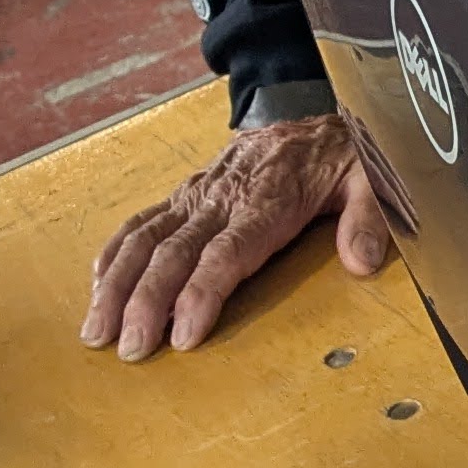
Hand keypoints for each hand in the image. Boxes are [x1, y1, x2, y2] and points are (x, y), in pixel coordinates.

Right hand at [81, 114, 393, 355]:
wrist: (310, 118)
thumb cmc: (337, 158)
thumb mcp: (371, 179)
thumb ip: (369, 219)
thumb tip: (362, 261)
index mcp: (268, 199)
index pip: (228, 251)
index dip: (202, 292)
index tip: (183, 333)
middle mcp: (222, 198)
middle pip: (175, 252)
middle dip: (147, 302)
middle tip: (131, 349)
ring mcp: (197, 196)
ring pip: (147, 239)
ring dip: (117, 284)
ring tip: (96, 329)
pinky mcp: (184, 196)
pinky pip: (141, 222)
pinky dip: (115, 253)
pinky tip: (98, 285)